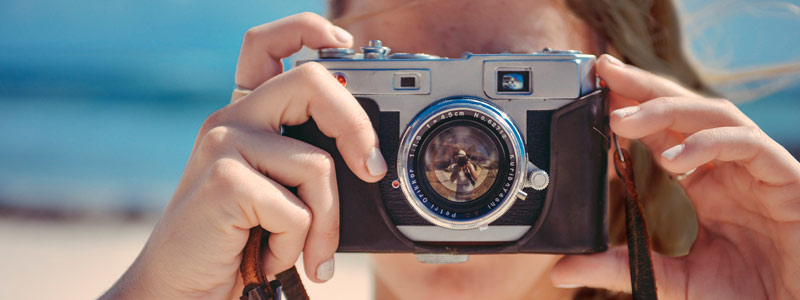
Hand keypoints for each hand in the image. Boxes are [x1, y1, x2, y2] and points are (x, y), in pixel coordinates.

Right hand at [101, 13, 386, 298]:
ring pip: (317, 165)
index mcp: (244, 116)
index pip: (266, 46)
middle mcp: (230, 120)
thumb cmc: (237, 244)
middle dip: (356, 126)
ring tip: (303, 250)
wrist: (179, 288)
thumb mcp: (276, 193)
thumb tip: (370, 159)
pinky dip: (296, 245)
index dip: (306, 30)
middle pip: (311, 81)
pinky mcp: (224, 180)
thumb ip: (305, 162)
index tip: (343, 44)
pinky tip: (269, 256)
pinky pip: (296, 210)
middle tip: (372, 170)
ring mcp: (223, 145)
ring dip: (324, 224)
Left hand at [551, 54, 799, 298]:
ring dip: (666, 110)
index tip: (590, 92)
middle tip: (602, 71)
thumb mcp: (669, 279)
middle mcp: (722, 167)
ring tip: (623, 119)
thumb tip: (561, 269)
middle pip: (681, 109)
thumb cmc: (742, 291)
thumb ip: (619, 267)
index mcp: (697, 183)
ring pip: (712, 114)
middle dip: (641, 87)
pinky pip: (746, 144)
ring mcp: (752, 168)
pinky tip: (672, 158)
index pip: (659, 132)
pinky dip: (707, 143)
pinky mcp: (782, 177)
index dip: (628, 108)